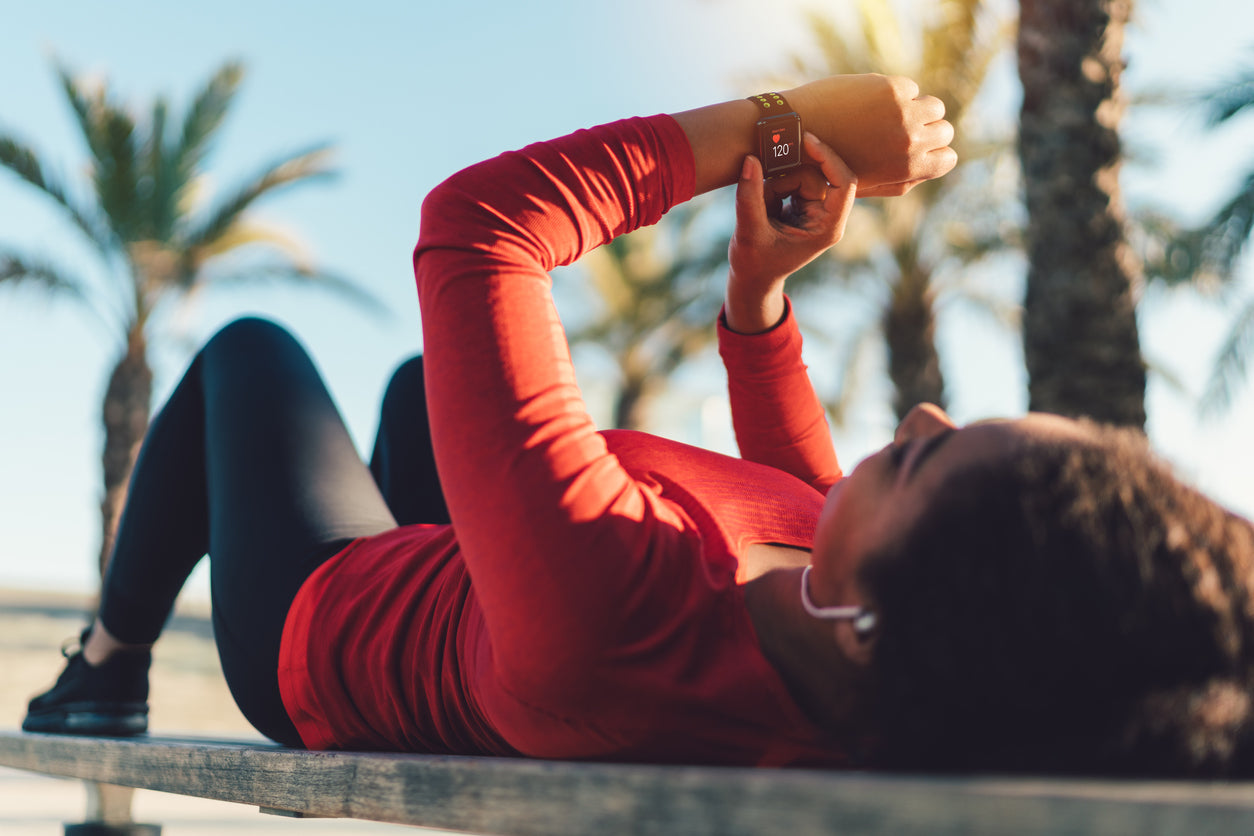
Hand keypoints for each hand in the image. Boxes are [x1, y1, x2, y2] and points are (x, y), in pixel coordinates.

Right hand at [724, 132, 856, 333]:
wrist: (752, 278)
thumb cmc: (754, 263)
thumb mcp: (748, 231)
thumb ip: (749, 196)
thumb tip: (751, 160)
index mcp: (827, 229)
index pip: (843, 184)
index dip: (829, 158)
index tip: (807, 141)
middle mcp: (827, 217)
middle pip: (817, 176)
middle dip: (788, 178)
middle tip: (765, 185)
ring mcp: (816, 210)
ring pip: (801, 176)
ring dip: (775, 186)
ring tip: (762, 210)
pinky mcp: (803, 205)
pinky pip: (791, 181)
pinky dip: (772, 189)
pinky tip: (766, 209)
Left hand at [785, 74, 955, 194]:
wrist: (798, 133)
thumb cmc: (830, 165)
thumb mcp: (869, 184)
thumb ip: (903, 179)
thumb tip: (931, 165)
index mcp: (908, 169)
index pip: (949, 158)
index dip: (935, 152)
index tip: (921, 148)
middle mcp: (911, 141)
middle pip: (945, 130)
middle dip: (929, 129)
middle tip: (906, 128)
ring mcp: (904, 113)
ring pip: (934, 106)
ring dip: (918, 108)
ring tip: (893, 113)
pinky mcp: (891, 89)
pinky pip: (911, 87)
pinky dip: (896, 93)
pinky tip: (872, 101)